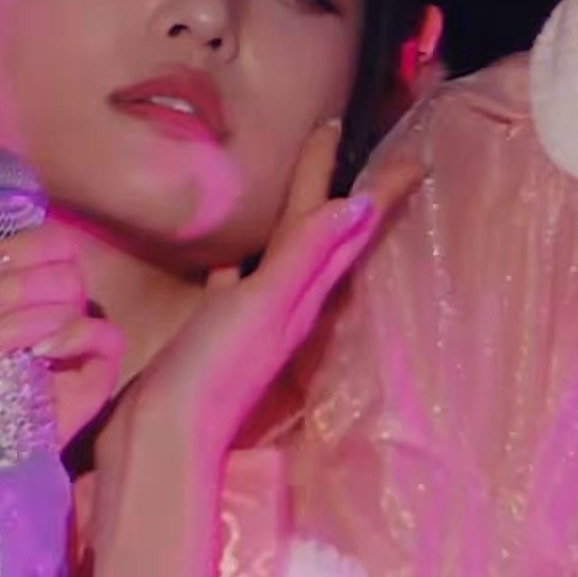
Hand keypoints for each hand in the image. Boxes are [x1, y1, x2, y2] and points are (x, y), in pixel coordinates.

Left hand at [0, 222, 121, 447]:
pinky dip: (77, 335)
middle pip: (65, 269)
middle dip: (17, 287)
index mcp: (15, 284)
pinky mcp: (87, 383)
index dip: (24, 245)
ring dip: (30, 315)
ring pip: (80, 300)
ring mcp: (71, 347)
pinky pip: (108, 341)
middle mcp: (49, 310)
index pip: (52, 242)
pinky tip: (38, 353)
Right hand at [100, 121, 422, 467]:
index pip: (346, 231)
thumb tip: (361, 207)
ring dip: (298, 219)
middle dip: (343, 193)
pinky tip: (231, 251)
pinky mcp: (217, 326)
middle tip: (355, 146)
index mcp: (301, 294)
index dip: (377, 192)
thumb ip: (303, 257)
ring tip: (309, 188)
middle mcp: (287, 303)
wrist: (165, 431)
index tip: (412, 157)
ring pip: (286, 254)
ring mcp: (253, 315)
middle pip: (321, 235)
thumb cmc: (215, 366)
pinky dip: (241, 257)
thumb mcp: (264, 306)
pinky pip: (238, 278)